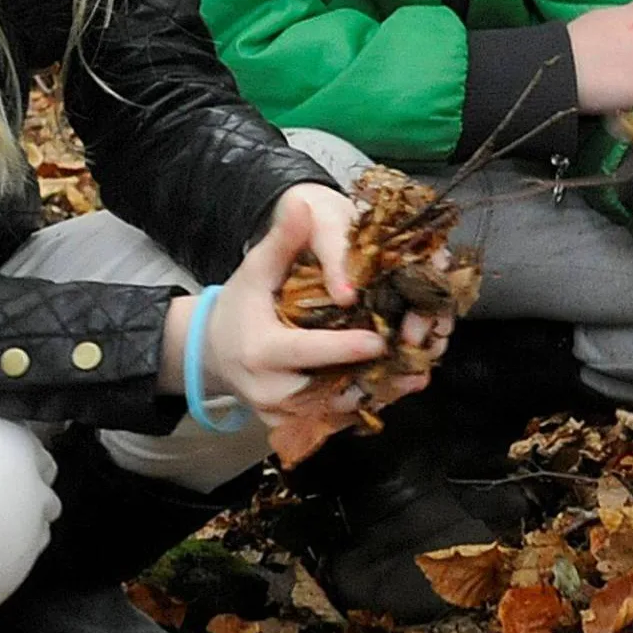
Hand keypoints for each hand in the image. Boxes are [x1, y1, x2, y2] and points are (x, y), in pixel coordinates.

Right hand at [173, 189, 430, 430]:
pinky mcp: (294, 426)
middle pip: (331, 389)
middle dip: (374, 377)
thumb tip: (299, 206)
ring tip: (415, 375)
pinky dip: (366, 405)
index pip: (306, 352)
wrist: (214, 354)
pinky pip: (336, 420)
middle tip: (417, 362)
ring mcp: (282, 414)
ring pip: (339, 410)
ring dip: (378, 394)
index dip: (343, 348)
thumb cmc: (240, 306)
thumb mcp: (255, 271)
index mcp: (261, 351)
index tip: (379, 340)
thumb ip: (281, 242)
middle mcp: (270, 391)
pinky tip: (395, 387)